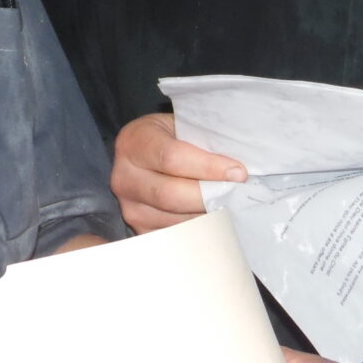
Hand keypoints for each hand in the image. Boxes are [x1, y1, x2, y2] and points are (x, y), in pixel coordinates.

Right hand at [110, 112, 246, 233]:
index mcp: (134, 141)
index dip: (209, 167)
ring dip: (207, 216)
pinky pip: (173, 235)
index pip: (172, 158)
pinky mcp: (137, 229)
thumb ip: (204, 142)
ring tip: (228, 205)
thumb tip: (237, 169)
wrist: (145, 156)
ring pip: (174, 219)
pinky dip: (198, 230)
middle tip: (237, 193)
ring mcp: (128, 206)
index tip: (238, 173)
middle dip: (209, 196)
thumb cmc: (172, 138)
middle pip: (170, 194)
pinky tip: (214, 219)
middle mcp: (124, 176)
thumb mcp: (183, 127)